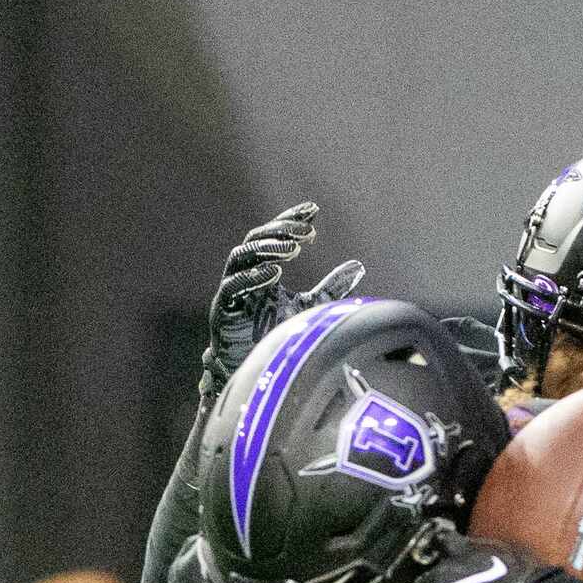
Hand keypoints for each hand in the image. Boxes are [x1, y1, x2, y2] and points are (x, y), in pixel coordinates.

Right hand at [201, 202, 366, 398]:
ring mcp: (232, 289)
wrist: (257, 373)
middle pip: (257, 239)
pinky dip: (253, 277)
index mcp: (262, 267)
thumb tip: (359, 266)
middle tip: (307, 232)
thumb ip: (331, 286)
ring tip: (293, 249)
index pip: (273, 233)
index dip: (290, 219)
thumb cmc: (279, 336)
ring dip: (268, 249)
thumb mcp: (311, 306)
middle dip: (281, 231)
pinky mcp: (223, 309)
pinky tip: (274, 272)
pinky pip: (234, 285)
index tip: (313, 210)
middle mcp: (244, 272)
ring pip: (243, 256)